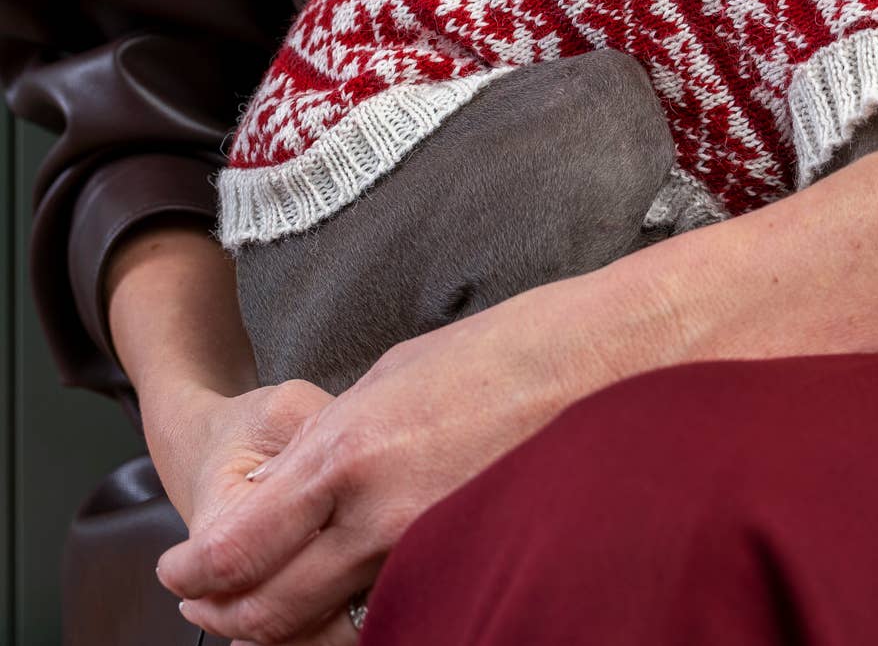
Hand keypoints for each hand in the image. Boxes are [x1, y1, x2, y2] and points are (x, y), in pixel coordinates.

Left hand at [156, 274, 662, 644]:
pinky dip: (359, 608)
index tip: (179, 570)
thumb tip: (311, 471)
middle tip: (206, 600)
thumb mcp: (402, 370)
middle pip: (268, 609)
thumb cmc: (518, 345)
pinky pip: (396, 606)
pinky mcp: (475, 565)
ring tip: (275, 592)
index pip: (237, 548)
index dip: (194, 572)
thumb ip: (343, 432)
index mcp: (350, 451)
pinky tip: (365, 580)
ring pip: (329, 620)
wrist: (612, 359)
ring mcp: (429, 549)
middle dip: (224, 612)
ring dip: (289, 614)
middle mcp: (379, 515)